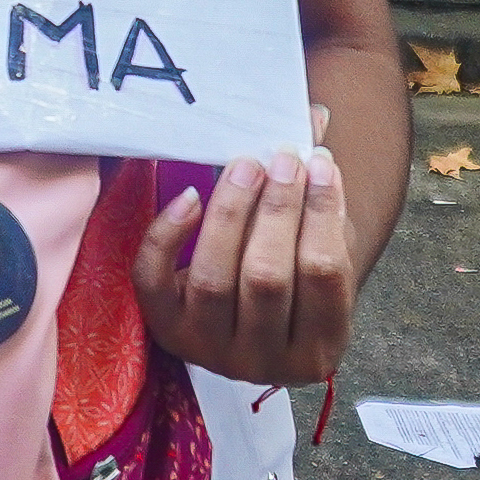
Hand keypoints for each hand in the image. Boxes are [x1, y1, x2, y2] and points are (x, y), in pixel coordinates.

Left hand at [133, 144, 356, 385]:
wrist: (249, 325)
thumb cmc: (293, 278)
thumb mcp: (318, 248)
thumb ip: (321, 192)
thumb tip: (314, 116)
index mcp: (317, 349)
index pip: (324, 275)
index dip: (322, 214)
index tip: (319, 164)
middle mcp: (262, 363)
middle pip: (267, 278)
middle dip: (276, 209)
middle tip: (281, 158)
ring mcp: (209, 350)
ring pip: (213, 278)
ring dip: (230, 212)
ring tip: (244, 165)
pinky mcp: (166, 330)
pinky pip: (155, 280)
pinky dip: (168, 235)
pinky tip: (190, 196)